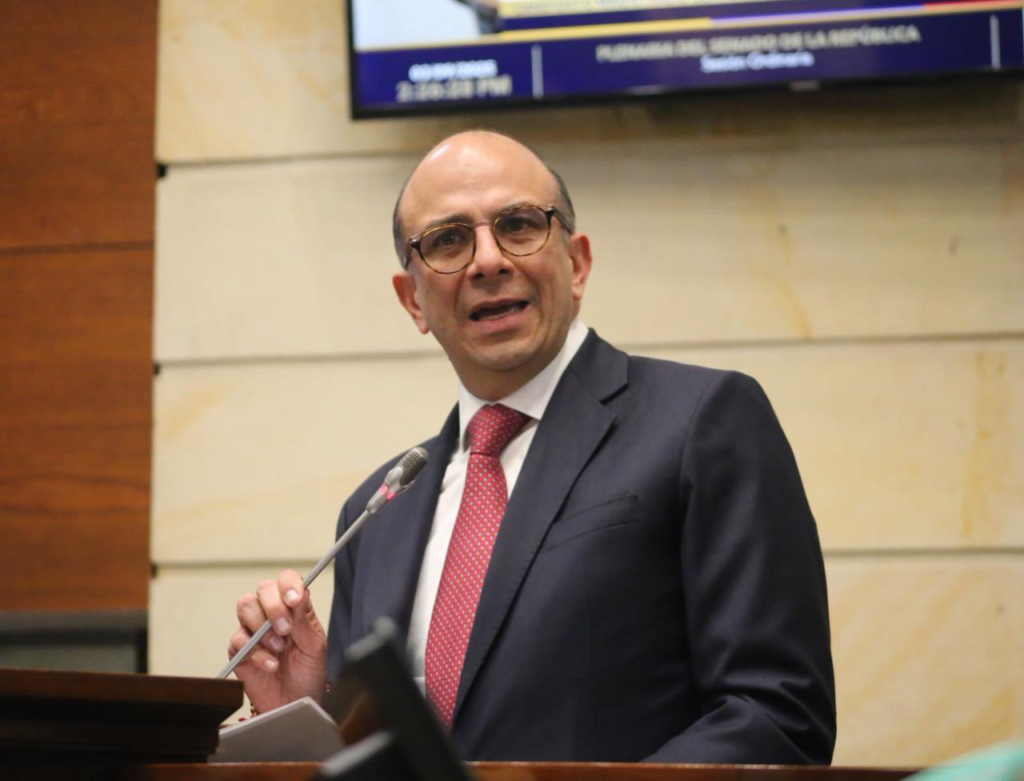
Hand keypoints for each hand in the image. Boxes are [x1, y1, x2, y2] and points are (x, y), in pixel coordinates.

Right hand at [229, 569, 327, 713]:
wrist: (296, 704)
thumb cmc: (308, 674)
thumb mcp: (315, 648)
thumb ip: (305, 621)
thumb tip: (301, 593)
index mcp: (294, 608)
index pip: (286, 581)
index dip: (288, 584)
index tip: (293, 598)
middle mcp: (272, 614)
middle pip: (263, 589)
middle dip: (274, 607)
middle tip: (285, 629)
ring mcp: (254, 631)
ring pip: (246, 607)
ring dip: (263, 628)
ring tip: (279, 648)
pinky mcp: (239, 650)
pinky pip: (238, 639)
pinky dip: (257, 652)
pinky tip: (270, 664)